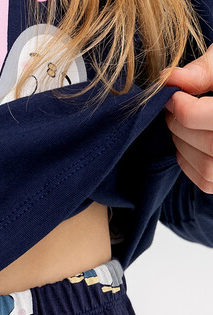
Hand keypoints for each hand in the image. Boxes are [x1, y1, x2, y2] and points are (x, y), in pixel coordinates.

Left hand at [162, 43, 212, 193]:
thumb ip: (205, 70)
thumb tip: (169, 78)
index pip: (211, 117)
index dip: (185, 108)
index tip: (173, 96)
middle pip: (209, 144)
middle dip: (181, 125)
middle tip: (173, 108)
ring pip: (207, 167)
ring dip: (182, 145)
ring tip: (181, 124)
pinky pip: (206, 180)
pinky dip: (188, 162)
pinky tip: (189, 141)